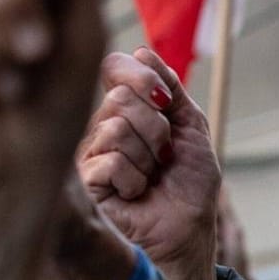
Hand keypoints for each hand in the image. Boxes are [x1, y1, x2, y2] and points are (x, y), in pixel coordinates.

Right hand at [74, 48, 221, 279]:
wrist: (189, 230)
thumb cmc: (189, 184)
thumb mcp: (191, 129)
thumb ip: (172, 90)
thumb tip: (143, 49)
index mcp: (125, 109)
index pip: (114, 68)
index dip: (141, 76)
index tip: (165, 98)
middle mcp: (101, 126)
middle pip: (121, 99)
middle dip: (159, 128)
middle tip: (165, 154)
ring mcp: (90, 152)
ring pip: (117, 128)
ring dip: (150, 156)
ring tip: (152, 175)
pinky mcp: (86, 181)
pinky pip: (110, 161)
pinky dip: (136, 178)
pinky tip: (136, 192)